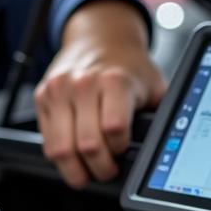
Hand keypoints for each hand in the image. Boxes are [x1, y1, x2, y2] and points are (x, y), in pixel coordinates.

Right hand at [35, 0, 165, 186]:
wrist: (99, 38)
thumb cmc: (128, 67)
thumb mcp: (154, 86)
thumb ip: (162, 114)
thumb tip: (168, 145)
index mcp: (114, 80)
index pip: (114, 129)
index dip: (120, 148)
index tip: (124, 149)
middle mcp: (83, 83)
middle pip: (88, 145)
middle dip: (101, 168)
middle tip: (108, 170)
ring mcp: (59, 90)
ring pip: (61, 150)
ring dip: (77, 170)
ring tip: (88, 172)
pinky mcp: (42, 97)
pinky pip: (47, 143)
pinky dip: (61, 157)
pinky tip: (75, 156)